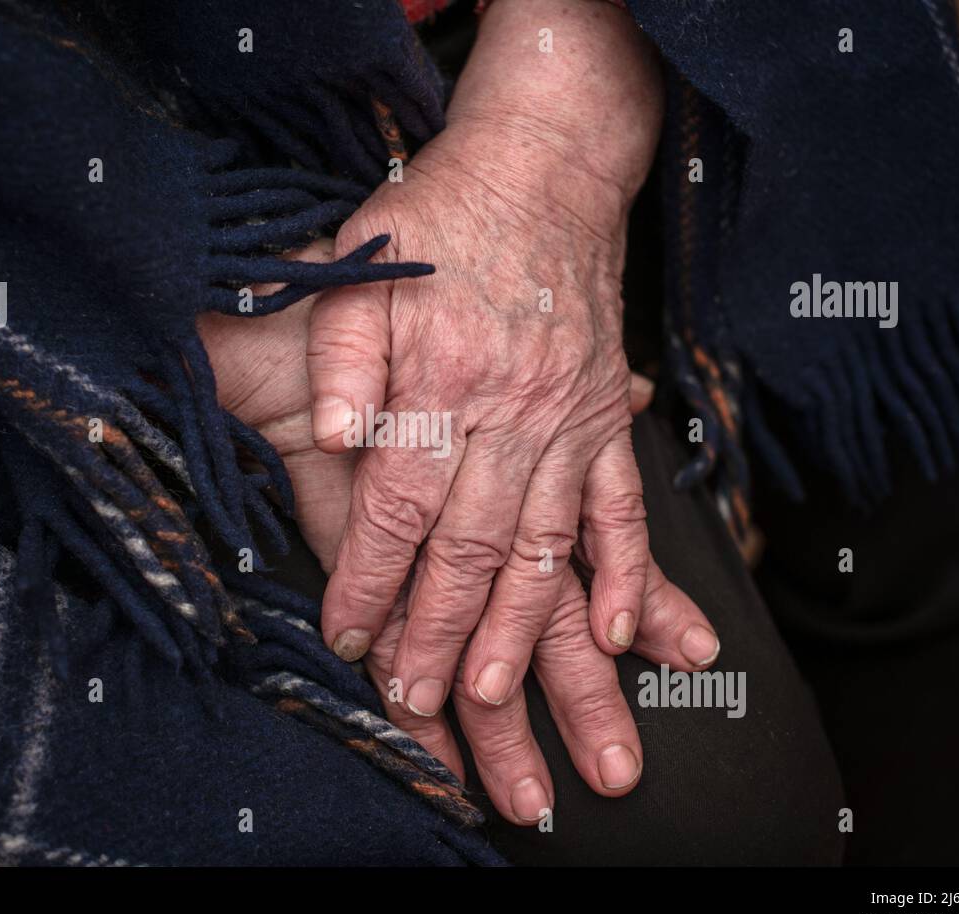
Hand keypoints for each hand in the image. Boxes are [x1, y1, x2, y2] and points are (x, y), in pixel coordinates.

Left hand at [199, 249, 715, 822]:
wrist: (542, 168)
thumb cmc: (437, 221)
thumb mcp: (361, 267)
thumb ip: (342, 356)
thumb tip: (334, 435)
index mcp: (440, 382)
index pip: (397, 509)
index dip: (368, 582)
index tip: (345, 640)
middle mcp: (510, 413)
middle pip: (470, 548)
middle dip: (439, 634)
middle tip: (417, 699)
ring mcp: (567, 421)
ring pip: (543, 547)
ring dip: (521, 628)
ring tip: (495, 693)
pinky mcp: (606, 418)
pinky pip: (621, 508)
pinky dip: (625, 575)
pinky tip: (616, 634)